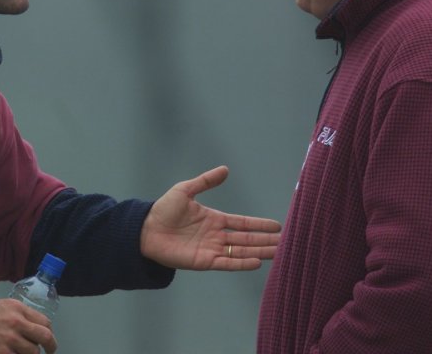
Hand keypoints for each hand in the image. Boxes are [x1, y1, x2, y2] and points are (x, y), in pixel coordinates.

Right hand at [0, 298, 56, 353]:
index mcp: (18, 308)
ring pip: (33, 352)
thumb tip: (23, 325)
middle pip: (45, 337)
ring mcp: (12, 339)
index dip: (48, 331)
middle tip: (50, 351)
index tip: (47, 338)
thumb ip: (14, 314)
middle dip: (51, 346)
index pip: (44, 321)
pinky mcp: (3, 353)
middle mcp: (18, 322)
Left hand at [140, 165, 280, 270]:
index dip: (260, 225)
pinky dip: (241, 263)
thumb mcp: (186, 190)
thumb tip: (226, 169)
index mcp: (214, 219)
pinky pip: (227, 263)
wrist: (145, 230)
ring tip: (279, 253)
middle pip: (247, 239)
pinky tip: (257, 262)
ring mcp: (211, 249)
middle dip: (266, 241)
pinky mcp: (203, 261)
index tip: (278, 226)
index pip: (242, 223)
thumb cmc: (163, 209)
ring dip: (259, 252)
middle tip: (286, 243)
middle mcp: (216, 236)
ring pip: (241, 251)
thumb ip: (206, 181)